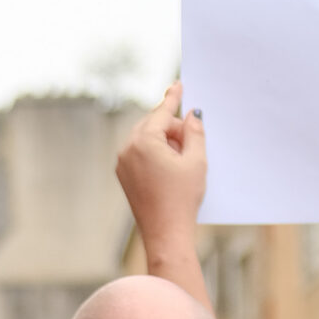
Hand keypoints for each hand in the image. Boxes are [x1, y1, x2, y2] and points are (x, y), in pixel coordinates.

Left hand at [116, 81, 206, 265]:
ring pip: (146, 139)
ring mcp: (122, 164)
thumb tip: (192, 115)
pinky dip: (156, 153)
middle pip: (152, 124)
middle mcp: (127, 149)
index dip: (173, 98)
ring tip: (182, 160)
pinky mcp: (124, 177)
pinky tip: (171, 167)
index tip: (178, 84)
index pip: (161, 112)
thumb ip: (195, 132)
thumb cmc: (182, 198)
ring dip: (165, 141)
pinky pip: (140, 154)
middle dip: (172, 127)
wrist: (165, 233)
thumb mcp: (196, 160)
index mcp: (143, 142)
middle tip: (191, 139)